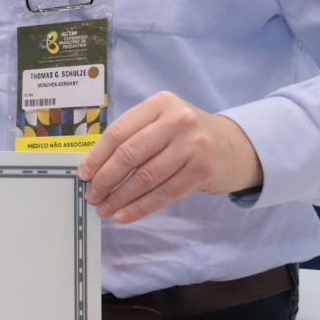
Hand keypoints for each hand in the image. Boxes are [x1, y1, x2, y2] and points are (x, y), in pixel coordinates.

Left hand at [79, 91, 262, 222]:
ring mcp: (192, 146)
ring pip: (146, 177)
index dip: (97, 156)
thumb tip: (94, 166)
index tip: (83, 174)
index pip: (118, 132)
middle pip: (129, 155)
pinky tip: (124, 215)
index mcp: (159, 104)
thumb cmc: (187, 135)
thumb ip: (133, 135)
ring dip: (120, 197)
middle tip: (91, 196)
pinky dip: (140, 207)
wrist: (236, 146)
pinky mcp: (202, 171)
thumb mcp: (162, 122)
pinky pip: (164, 193)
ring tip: (104, 209)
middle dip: (105, 179)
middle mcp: (177, 121)